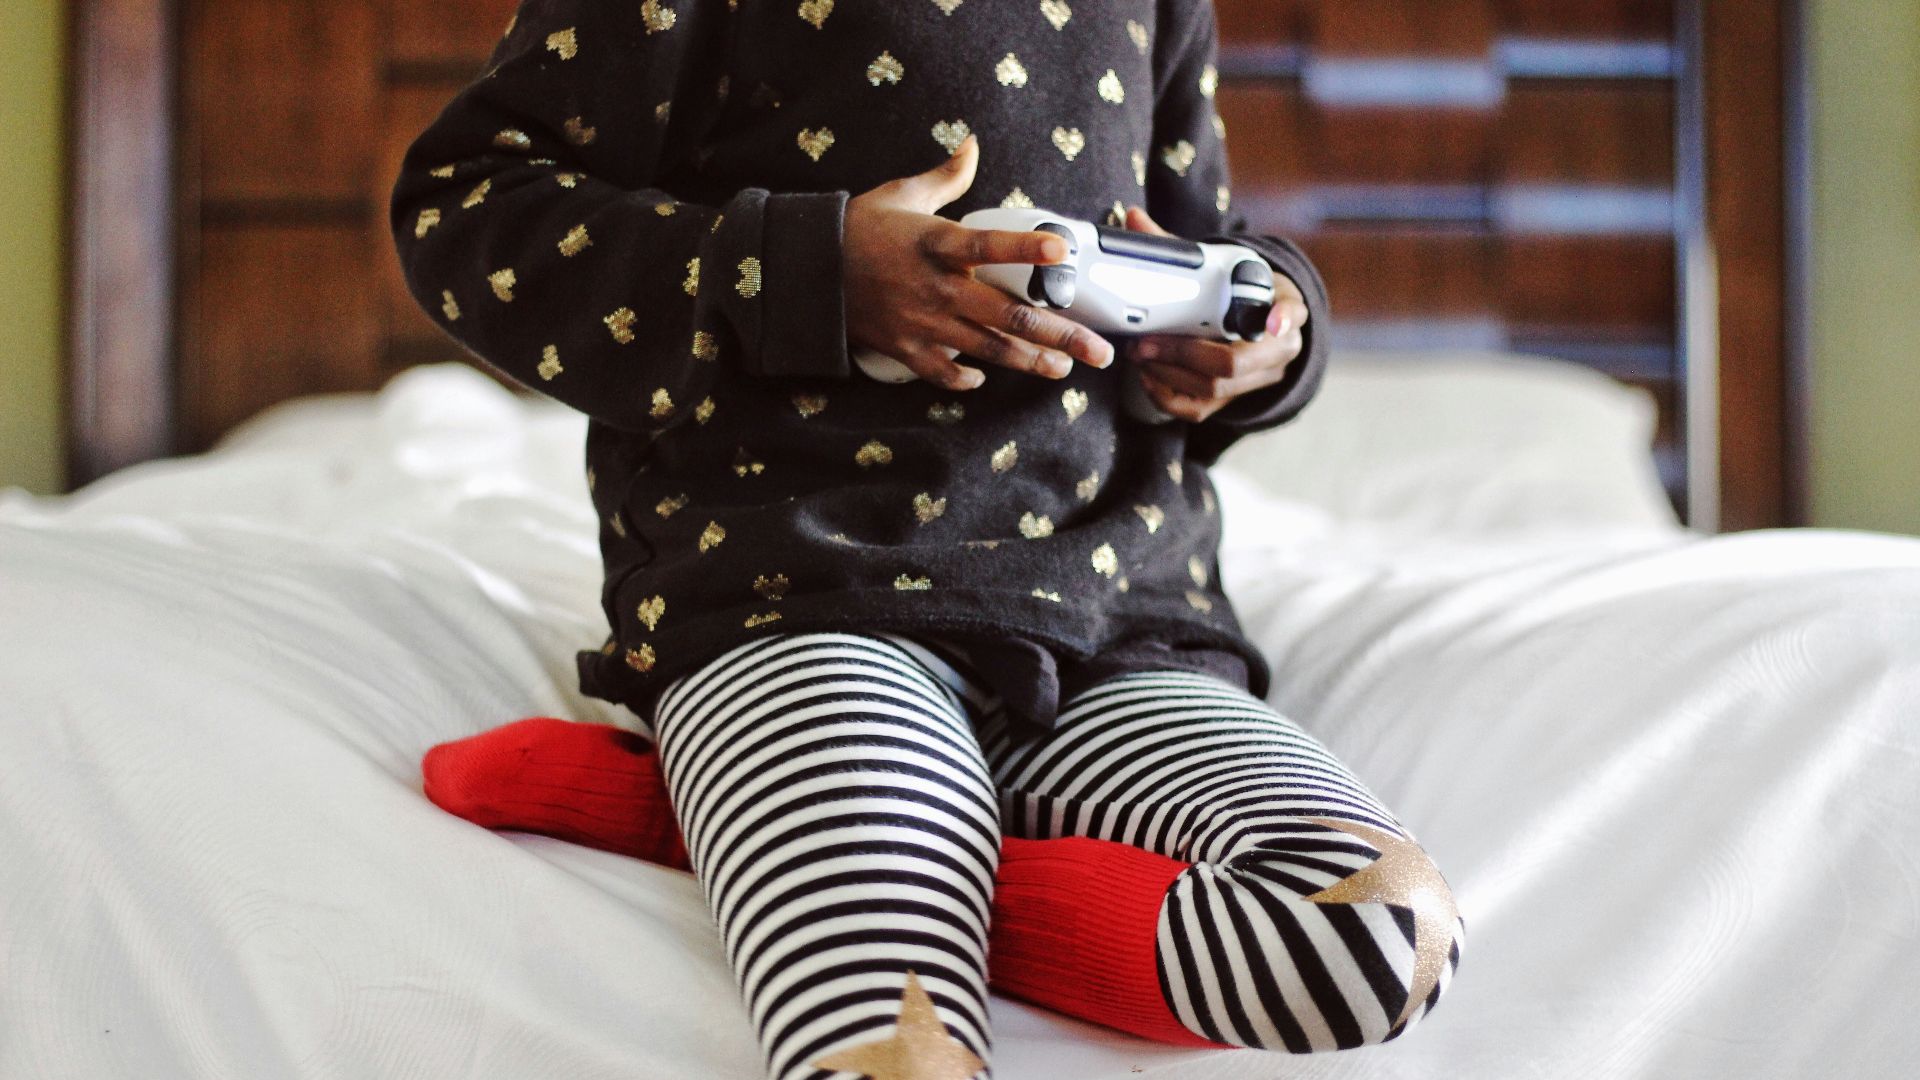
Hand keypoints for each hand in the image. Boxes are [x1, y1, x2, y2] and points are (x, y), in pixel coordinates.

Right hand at [842, 134, 1115, 390]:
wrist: (805, 269)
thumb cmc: (859, 227)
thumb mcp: (902, 193)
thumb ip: (947, 176)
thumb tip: (973, 144)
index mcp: (937, 244)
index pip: (989, 245)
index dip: (1027, 248)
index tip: (1064, 249)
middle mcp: (937, 288)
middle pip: (1009, 316)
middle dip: (1059, 335)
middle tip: (1098, 350)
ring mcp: (923, 324)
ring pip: (989, 350)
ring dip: (1031, 362)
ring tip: (1064, 369)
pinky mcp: (905, 348)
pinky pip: (943, 373)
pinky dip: (964, 379)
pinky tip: (984, 380)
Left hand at [1121, 206, 1309, 421]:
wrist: (1262, 325)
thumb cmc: (1240, 291)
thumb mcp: (1226, 266)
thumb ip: (1184, 248)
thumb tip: (1132, 217)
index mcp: (1284, 306)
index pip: (1292, 313)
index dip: (1283, 319)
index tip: (1274, 320)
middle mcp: (1278, 349)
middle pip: (1235, 362)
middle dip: (1184, 353)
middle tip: (1145, 342)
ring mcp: (1258, 380)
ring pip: (1215, 389)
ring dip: (1169, 373)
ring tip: (1138, 355)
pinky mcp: (1234, 401)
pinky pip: (1200, 410)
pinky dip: (1167, 396)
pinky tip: (1147, 377)